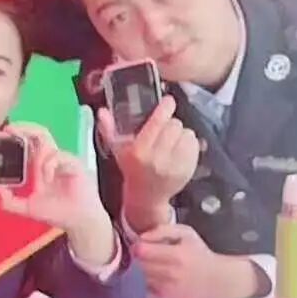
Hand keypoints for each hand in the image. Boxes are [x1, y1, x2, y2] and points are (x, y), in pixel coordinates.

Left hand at [0, 124, 115, 265]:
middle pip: (38, 133)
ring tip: (41, 177)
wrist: (76, 220)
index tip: (4, 133)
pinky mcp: (73, 163)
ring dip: (38, 156)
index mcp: (39, 165)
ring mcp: (62, 159)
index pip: (28, 142)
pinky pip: (57, 156)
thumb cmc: (56, 212)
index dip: (17, 135)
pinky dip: (49, 166)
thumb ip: (9, 202)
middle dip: (24, 127)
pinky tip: (49, 179)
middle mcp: (50, 159)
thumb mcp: (26, 208)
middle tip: (10, 129)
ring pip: (47, 142)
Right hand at [97, 95, 198, 233]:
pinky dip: (188, 143)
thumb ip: (109, 129)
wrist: (147, 196)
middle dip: (170, 124)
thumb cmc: (131, 168)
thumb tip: (102, 111)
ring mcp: (175, 165)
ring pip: (187, 133)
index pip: (158, 122)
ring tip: (171, 141)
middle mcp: (158, 159)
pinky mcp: (189, 169)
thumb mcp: (117, 150)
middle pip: (174, 125)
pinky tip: (178, 150)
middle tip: (164, 130)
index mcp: (139, 152)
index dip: (165, 108)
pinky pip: (194, 144)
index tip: (168, 101)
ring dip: (180, 134)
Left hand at [134, 224, 265, 297]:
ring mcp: (166, 287)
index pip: (141, 250)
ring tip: (152, 263)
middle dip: (138, 257)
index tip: (143, 244)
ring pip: (139, 275)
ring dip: (141, 269)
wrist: (215, 279)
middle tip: (146, 254)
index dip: (138, 245)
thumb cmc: (199, 253)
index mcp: (175, 255)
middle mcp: (169, 273)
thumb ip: (163, 230)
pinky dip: (146, 280)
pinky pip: (144, 286)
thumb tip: (142, 236)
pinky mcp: (164, 297)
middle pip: (138, 263)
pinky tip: (156, 274)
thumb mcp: (186, 233)